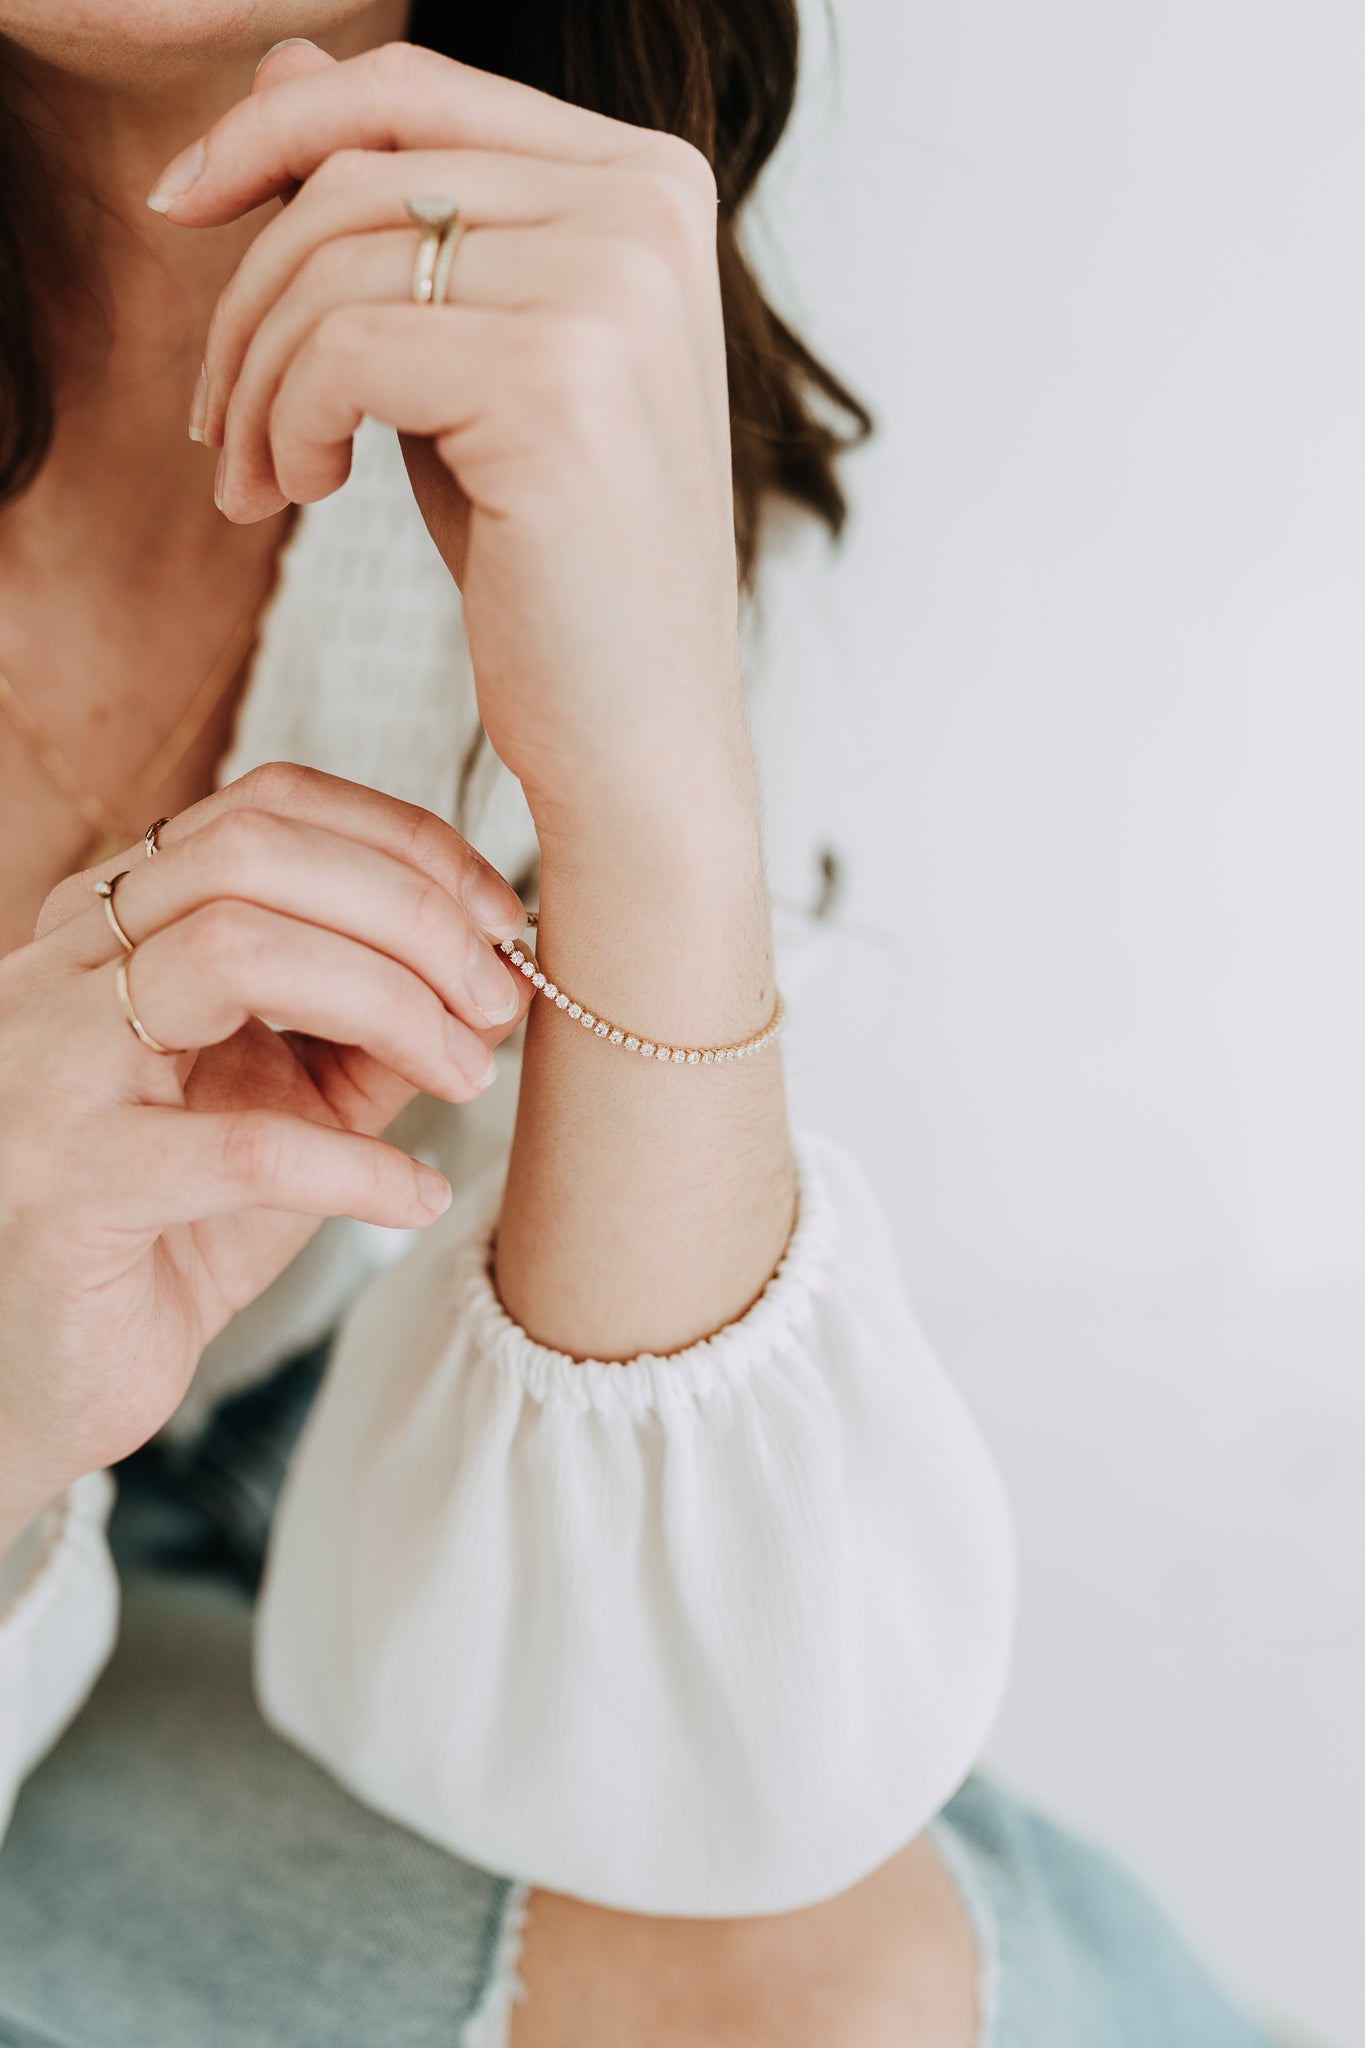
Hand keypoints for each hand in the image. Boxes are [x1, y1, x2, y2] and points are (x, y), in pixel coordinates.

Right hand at [0, 763, 530, 1533]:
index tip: (500, 913)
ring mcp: (51, 1070)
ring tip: (466, 1076)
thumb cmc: (171, 1226)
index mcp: (112, 924)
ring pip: (235, 953)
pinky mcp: (69, 1189)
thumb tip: (496, 973)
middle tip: (494, 997)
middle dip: (408, 912)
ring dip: (391, 1005)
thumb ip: (367, 1029)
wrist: (38, 1374)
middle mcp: (63, 968)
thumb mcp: (281, 1101)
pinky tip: (415, 1198)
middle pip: (254, 856)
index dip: (404, 843)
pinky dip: (358, 1168)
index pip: (264, 809)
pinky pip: (241, 1150)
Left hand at [152, 39, 751, 850]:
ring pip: (334, 261)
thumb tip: (283, 74)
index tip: (181, 210)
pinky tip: (301, 493)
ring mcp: (615, 292)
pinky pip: (341, 351)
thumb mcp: (468, 362)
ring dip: (252, 377)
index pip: (411, 93)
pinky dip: (285, 426)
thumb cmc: (555, 564)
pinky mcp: (560, 385)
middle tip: (211, 420)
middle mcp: (650, 213)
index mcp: (651, 185)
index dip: (269, 132)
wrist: (639, 735)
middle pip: (356, 169)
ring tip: (252, 476)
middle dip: (244, 292)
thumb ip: (402, 216)